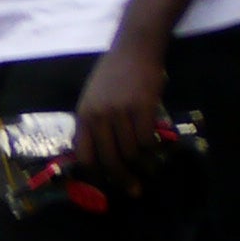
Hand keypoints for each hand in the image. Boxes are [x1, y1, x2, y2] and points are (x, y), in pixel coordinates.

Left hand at [73, 42, 172, 184]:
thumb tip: (98, 155)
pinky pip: (147, 140)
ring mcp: (120, 112)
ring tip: (149, 170)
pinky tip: (157, 152)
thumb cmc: (112, 75)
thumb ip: (93, 124)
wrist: (133, 50)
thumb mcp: (92, 99)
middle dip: (122, 179)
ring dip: (141, 166)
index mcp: (83, 115)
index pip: (84, 155)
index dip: (94, 174)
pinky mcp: (142, 108)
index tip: (105, 186)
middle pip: (108, 159)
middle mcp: (98, 116)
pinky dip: (152, 151)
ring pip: (130, 152)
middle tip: (134, 190)